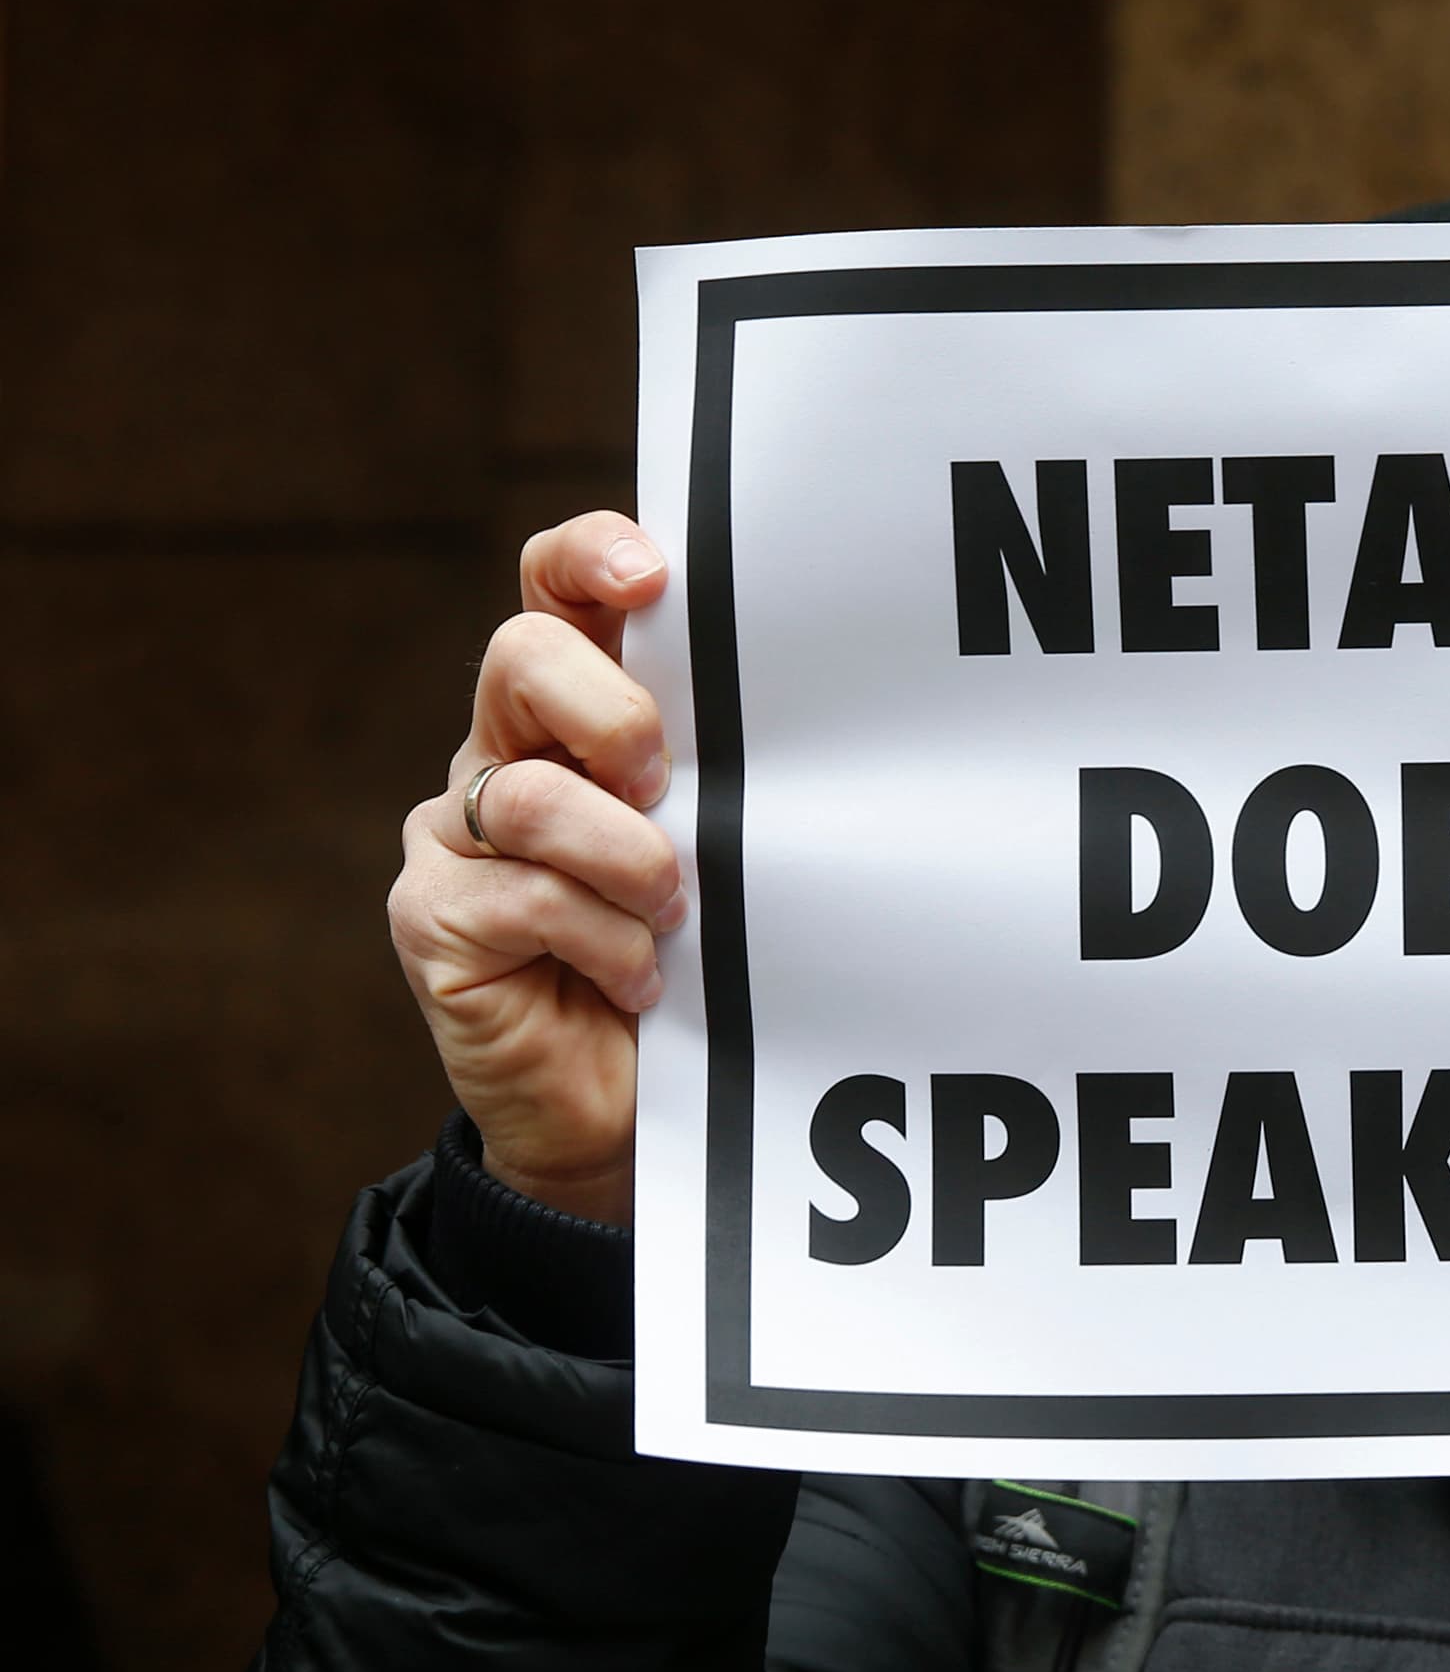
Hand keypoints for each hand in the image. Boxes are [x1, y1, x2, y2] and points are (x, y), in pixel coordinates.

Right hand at [387, 514, 679, 1225]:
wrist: (625, 1112)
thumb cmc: (691, 967)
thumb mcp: (718, 855)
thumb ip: (720, 778)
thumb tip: (795, 715)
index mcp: (570, 720)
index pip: (554, 595)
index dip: (588, 559)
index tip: (653, 577)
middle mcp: (501, 756)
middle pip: (522, 656)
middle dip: (615, 714)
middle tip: (667, 788)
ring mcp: (453, 837)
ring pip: (527, 792)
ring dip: (626, 860)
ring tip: (674, 916)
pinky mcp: (432, 919)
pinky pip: (523, 898)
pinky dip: (604, 941)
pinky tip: (641, 981)